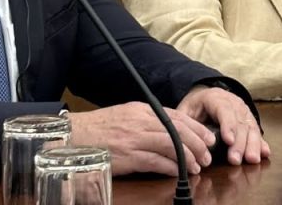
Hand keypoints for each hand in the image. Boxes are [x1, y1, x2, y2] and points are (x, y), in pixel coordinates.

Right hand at [67, 101, 217, 175]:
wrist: (73, 136)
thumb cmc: (99, 128)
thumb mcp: (126, 115)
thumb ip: (147, 120)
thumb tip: (171, 129)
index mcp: (142, 110)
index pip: (177, 116)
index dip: (196, 128)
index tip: (208, 137)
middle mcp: (141, 121)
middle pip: (178, 130)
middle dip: (197, 143)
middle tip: (208, 155)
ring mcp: (134, 139)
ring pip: (171, 145)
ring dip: (188, 157)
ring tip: (198, 166)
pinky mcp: (128, 156)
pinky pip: (155, 161)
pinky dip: (170, 167)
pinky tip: (178, 172)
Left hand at [177, 86, 269, 165]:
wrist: (204, 95)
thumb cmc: (194, 106)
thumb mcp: (185, 111)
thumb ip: (188, 124)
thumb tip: (193, 141)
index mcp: (215, 97)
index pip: (224, 110)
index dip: (228, 125)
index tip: (228, 141)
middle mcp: (233, 102)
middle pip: (239, 122)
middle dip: (239, 142)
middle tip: (235, 159)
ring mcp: (243, 110)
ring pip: (251, 127)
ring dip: (252, 144)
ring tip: (252, 159)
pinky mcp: (249, 119)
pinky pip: (256, 130)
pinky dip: (261, 142)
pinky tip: (265, 152)